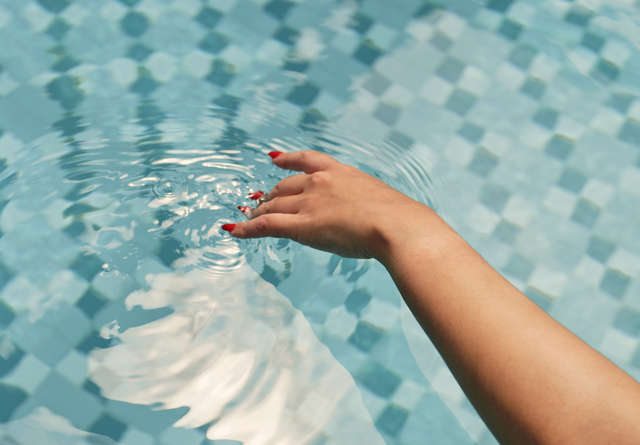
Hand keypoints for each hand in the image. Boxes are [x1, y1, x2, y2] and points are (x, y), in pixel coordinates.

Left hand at [223, 150, 443, 260]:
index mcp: (341, 172)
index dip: (288, 159)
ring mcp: (309, 203)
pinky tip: (234, 231)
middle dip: (270, 194)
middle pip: (285, 187)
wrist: (396, 225)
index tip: (274, 159)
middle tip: (258, 201)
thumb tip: (370, 217)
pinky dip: (247, 228)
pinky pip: (265, 225)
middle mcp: (320, 183)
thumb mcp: (381, 202)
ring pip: (273, 205)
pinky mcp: (301, 225)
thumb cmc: (398, 218)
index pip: (308, 160)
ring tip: (247, 217)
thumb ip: (366, 205)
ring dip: (258, 211)